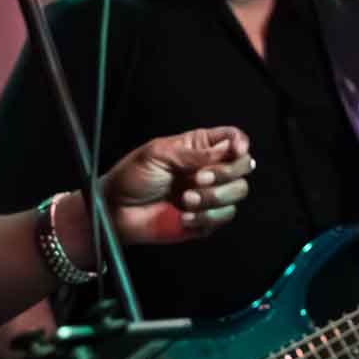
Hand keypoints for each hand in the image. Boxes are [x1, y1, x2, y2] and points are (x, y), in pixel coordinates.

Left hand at [101, 126, 253, 244]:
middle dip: (225, 173)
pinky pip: (223, 217)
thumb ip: (194, 153)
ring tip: (186, 200)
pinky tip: (184, 216)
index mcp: (200, 148)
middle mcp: (209, 169)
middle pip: (243, 166)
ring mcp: (209, 194)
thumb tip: (226, 151)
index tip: (235, 151)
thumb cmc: (130, 177)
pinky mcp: (206, 219)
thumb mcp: (158, 154)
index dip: (240, 143)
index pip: (233, 139)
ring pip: (238, 192)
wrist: (115, 211)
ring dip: (214, 197)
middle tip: (199, 178)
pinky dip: (205, 217)